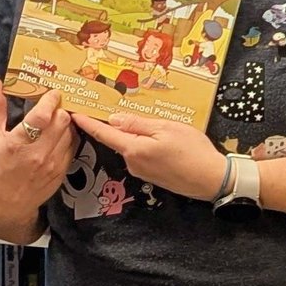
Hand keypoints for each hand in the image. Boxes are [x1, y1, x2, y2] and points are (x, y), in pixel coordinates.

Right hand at [0, 84, 75, 224]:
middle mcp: (38, 154)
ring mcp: (53, 164)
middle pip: (62, 121)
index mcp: (17, 144)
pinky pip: (73, 146)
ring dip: (65, 121)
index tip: (51, 93)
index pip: (42, 116)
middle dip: (60, 108)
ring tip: (56, 118)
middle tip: (53, 104)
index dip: (51, 100)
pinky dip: (68, 136)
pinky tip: (59, 134)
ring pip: (71, 132)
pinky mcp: (62, 172)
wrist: (4, 205)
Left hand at [69, 111, 226, 200]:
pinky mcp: (151, 175)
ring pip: (129, 146)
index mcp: (133, 149)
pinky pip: (139, 154)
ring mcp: (141, 170)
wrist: (212, 180)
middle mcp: (132, 162)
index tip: (73, 113)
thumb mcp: (166, 129)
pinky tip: (155, 137)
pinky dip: (141, 143)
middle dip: (110, 124)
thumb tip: (114, 119)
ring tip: (140, 119)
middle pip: (115, 139)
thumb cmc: (193, 151)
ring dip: (130, 134)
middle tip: (105, 105)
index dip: (87, 122)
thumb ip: (138, 124)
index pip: (103, 134)